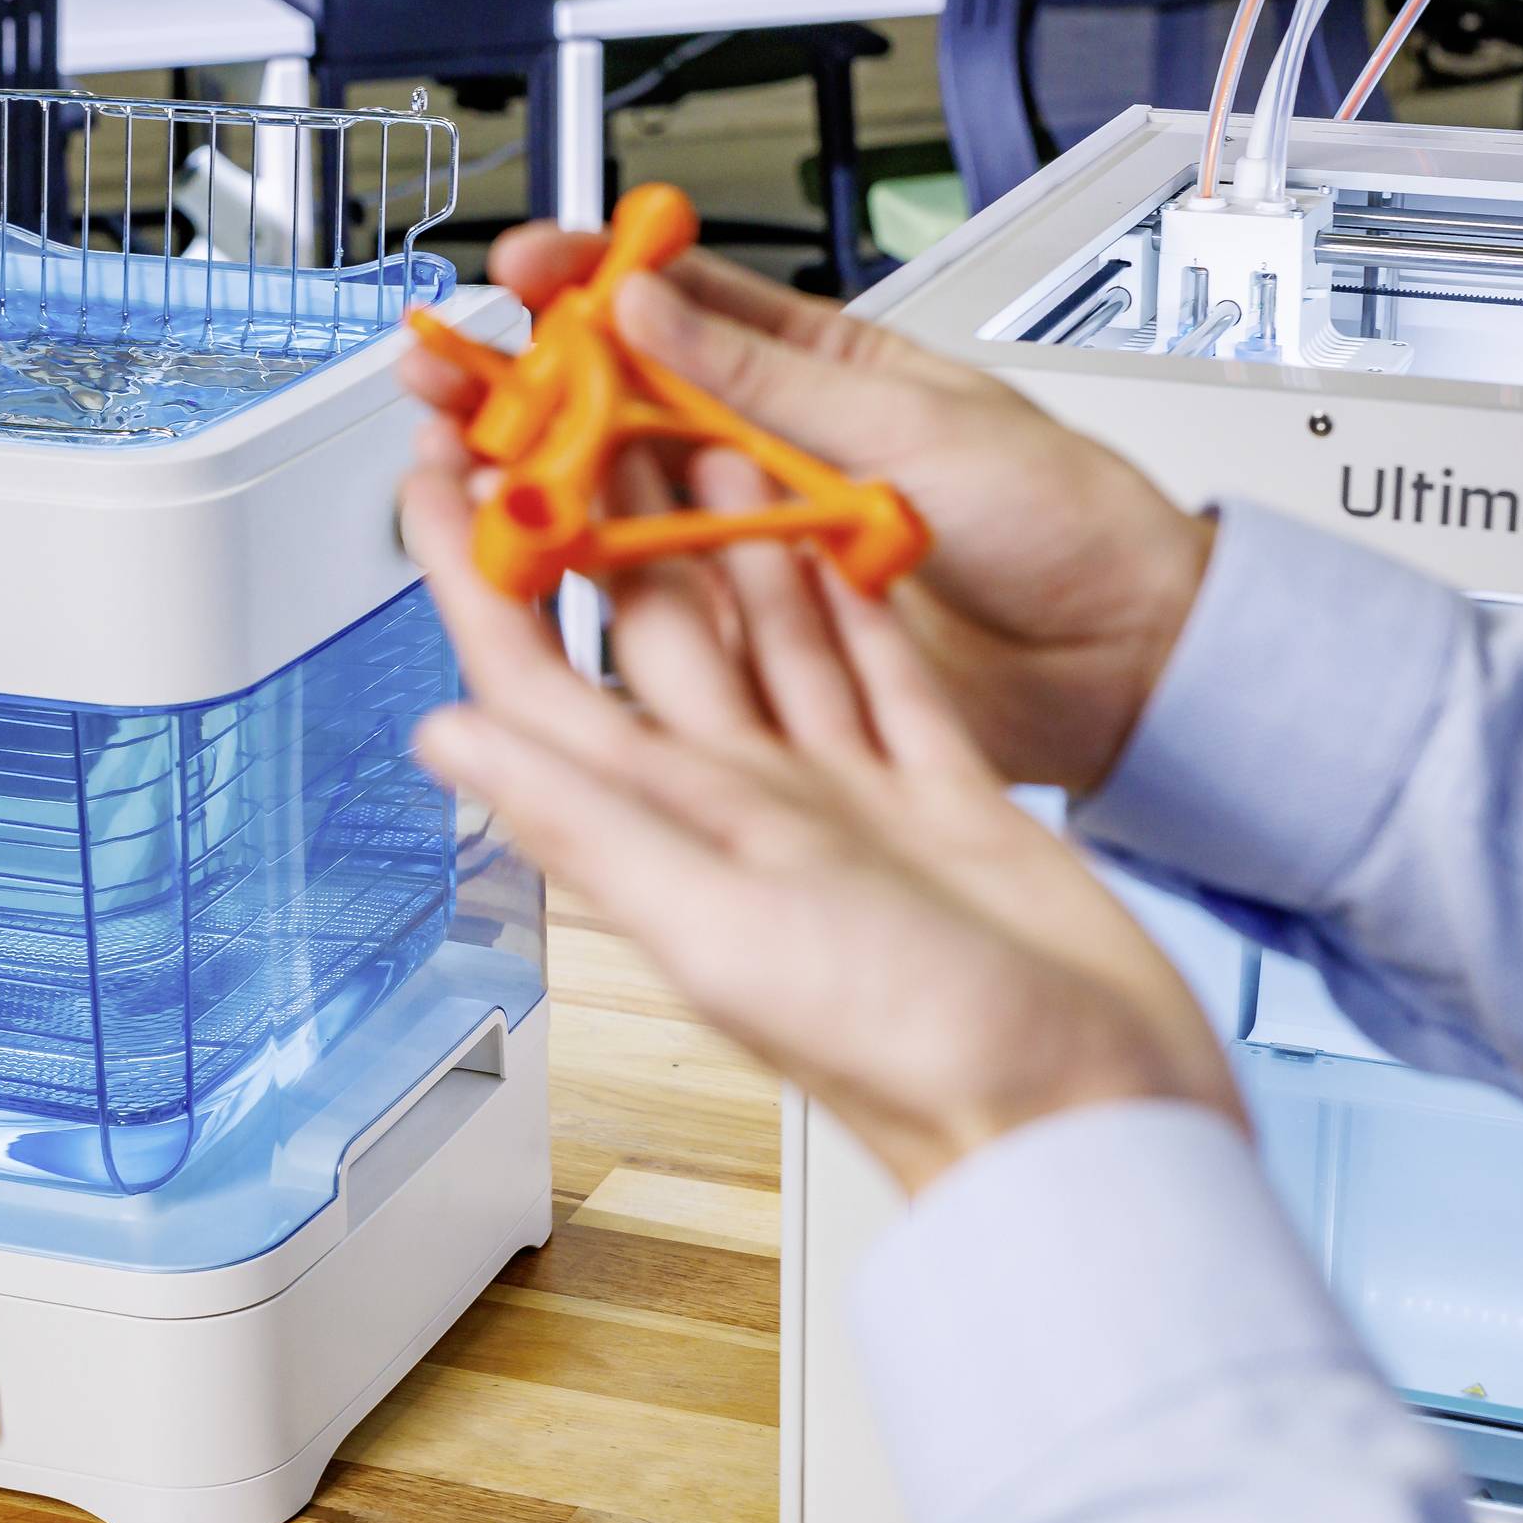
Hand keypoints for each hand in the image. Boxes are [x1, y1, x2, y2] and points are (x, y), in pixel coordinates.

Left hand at [398, 436, 1241, 1194]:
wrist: (1087, 1115)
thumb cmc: (914, 1050)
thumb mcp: (723, 925)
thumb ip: (590, 822)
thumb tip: (450, 738)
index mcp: (684, 828)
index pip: (542, 679)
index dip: (480, 578)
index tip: (434, 476)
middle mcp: (750, 807)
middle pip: (650, 633)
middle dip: (602, 519)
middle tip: (575, 408)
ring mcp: (845, 801)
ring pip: (763, 636)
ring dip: (721, 539)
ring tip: (693, 432)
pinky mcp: (940, 799)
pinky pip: (877, 674)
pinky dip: (845, 603)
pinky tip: (825, 547)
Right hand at [399, 228, 1215, 793]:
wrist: (1123, 660)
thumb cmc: (1060, 524)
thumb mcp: (910, 424)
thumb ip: (766, 378)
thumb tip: (648, 303)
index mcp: (813, 369)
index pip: (676, 305)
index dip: (590, 282)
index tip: (523, 267)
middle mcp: (766, 455)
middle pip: (614, 408)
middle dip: (521, 384)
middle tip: (444, 369)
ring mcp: (753, 547)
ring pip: (613, 506)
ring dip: (530, 481)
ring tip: (456, 458)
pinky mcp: (755, 640)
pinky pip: (651, 605)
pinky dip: (582, 583)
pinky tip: (524, 559)